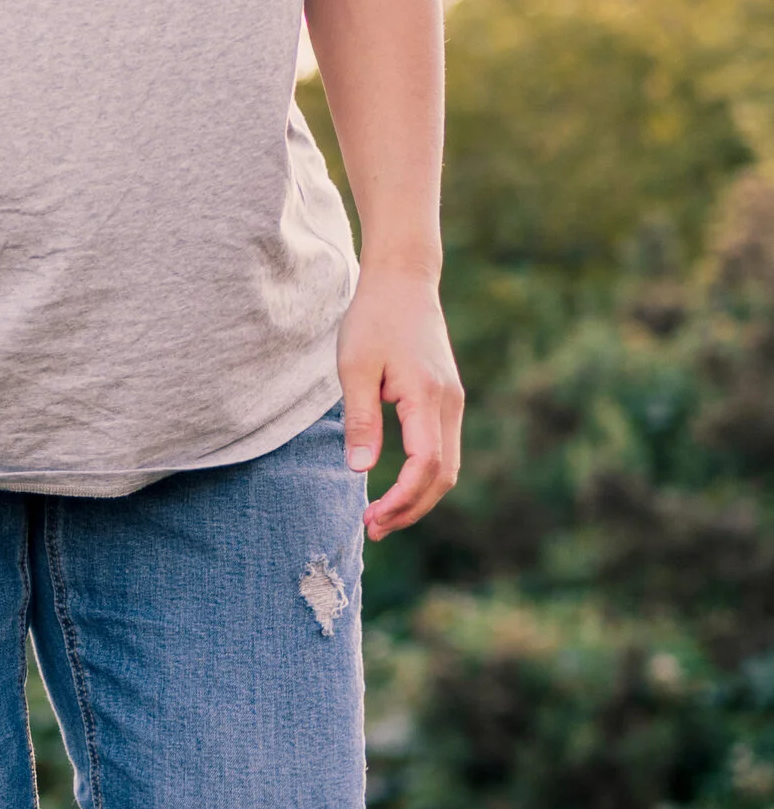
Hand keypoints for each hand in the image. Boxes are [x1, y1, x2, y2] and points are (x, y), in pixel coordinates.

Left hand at [340, 266, 464, 539]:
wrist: (403, 280)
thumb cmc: (373, 318)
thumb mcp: (355, 368)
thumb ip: (360, 420)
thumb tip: (360, 470)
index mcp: (428, 397)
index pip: (426, 467)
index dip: (402, 500)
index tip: (371, 519)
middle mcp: (450, 403)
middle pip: (444, 475)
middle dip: (412, 508)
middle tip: (373, 528)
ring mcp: (452, 401)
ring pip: (448, 465)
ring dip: (419, 496)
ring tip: (382, 516)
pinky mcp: (446, 398)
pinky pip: (443, 449)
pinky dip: (424, 476)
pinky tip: (397, 486)